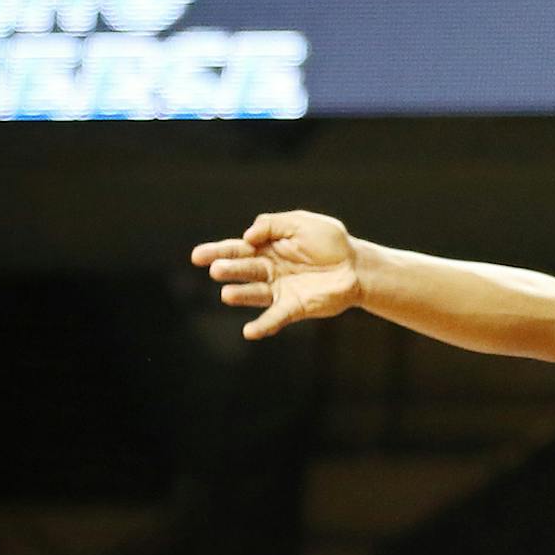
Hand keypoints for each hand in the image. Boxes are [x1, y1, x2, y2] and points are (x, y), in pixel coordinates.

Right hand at [192, 211, 361, 339]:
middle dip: (228, 270)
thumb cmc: (330, 243)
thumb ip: (272, 225)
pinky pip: (275, 317)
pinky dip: (262, 326)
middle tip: (216, 270)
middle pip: (243, 270)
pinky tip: (249, 332)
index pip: (237, 249)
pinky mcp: (294, 307)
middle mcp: (268, 271)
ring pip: (255, 293)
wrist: (357, 265)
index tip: (197, 256)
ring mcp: (280, 290)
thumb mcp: (301, 223)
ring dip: (240, 294)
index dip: (217, 251)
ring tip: (228, 294)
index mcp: (266, 248)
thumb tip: (247, 236)